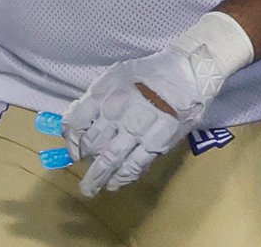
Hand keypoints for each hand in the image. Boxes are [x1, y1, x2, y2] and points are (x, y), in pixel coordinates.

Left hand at [62, 48, 212, 196]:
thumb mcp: (117, 76)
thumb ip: (97, 98)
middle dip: (85, 159)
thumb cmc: (152, 72)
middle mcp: (116, 113)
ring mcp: (137, 130)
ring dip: (98, 177)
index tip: (75, 149)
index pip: (76, 123)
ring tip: (90, 189)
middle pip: (92, 144)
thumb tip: (78, 123)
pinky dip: (124, 176)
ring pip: (110, 159)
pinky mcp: (157, 141)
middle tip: (83, 168)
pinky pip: (135, 164)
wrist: (189, 71)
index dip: (71, 139)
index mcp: (104, 95)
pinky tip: (116, 183)